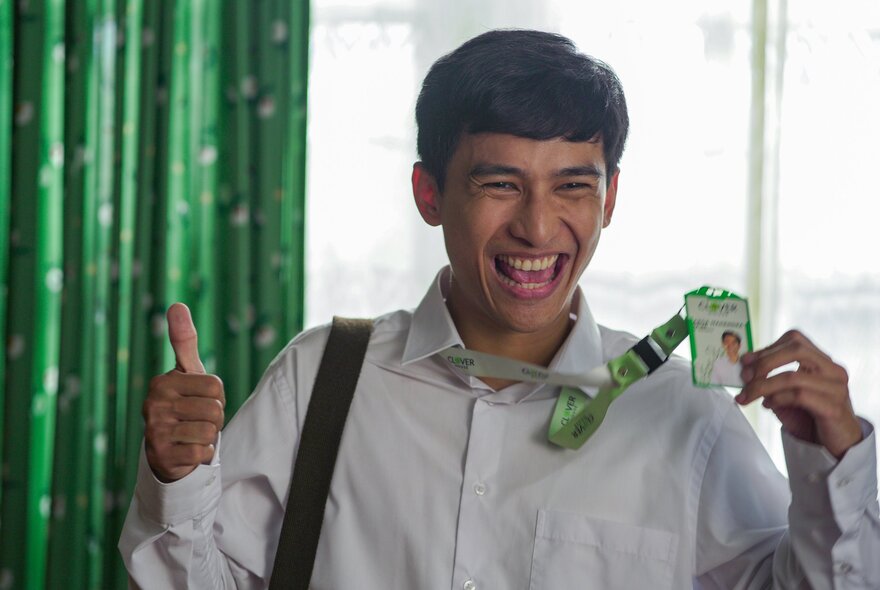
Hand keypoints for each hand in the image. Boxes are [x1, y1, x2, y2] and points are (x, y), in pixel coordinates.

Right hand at [143, 303, 224, 481]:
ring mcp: (154, 431)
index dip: (217, 396)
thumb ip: (183, 340)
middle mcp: (153, 404)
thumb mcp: (186, 373)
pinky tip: (187, 451)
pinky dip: (202, 454)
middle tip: (196, 421)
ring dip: (208, 437)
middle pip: (215, 409)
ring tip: (191, 435)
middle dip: (214, 418)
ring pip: (210, 431)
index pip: (216, 386)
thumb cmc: (182, 405)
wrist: (166, 452)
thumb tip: (177, 304)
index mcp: (162, 382)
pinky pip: (202, 452)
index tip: (199, 401)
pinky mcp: (161, 456)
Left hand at [736, 330, 861, 458]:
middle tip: (745, 377)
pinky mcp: (833, 408)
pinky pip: (799, 396)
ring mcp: (836, 388)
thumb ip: (771, 380)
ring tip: (747, 396)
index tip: (745, 361)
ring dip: (763, 385)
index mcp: (822, 361)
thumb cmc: (810, 416)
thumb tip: (745, 371)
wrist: (839, 445)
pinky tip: (768, 405)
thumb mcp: (787, 394)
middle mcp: (833, 370)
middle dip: (765, 361)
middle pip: (796, 351)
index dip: (767, 347)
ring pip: (793, 376)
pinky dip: (777, 399)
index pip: (795, 339)